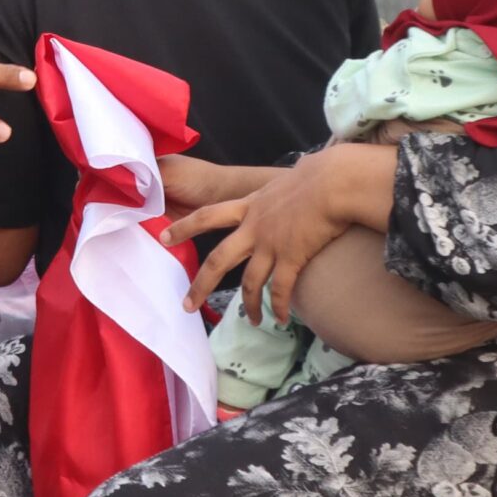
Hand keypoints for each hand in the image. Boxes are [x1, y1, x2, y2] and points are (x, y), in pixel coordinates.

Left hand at [163, 146, 386, 322]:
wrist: (333, 182)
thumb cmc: (318, 174)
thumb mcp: (285, 181)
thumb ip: (278, 190)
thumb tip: (290, 181)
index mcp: (249, 205)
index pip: (207, 215)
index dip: (184, 227)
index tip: (163, 237)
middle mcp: (253, 227)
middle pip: (217, 260)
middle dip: (200, 285)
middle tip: (186, 305)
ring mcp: (270, 244)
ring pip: (249, 283)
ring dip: (249, 306)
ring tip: (251, 322)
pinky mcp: (291, 257)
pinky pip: (280, 290)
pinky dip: (278, 307)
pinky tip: (281, 319)